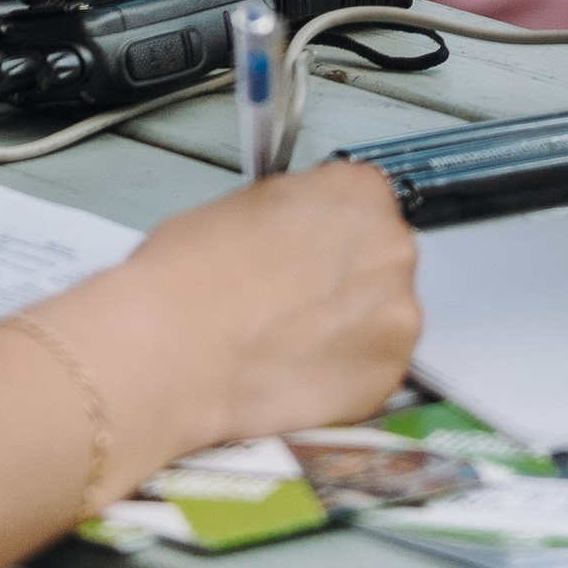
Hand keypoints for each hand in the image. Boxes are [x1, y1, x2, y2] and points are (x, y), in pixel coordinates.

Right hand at [114, 163, 420, 446]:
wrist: (171, 348)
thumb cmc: (190, 276)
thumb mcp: (247, 205)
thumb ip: (296, 214)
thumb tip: (299, 235)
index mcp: (358, 190)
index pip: (365, 205)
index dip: (331, 235)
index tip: (313, 256)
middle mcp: (390, 245)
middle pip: (380, 260)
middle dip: (345, 281)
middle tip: (297, 304)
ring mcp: (396, 314)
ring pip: (382, 318)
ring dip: (349, 329)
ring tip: (293, 345)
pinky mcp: (386, 376)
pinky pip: (373, 371)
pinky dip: (344, 375)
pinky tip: (299, 374)